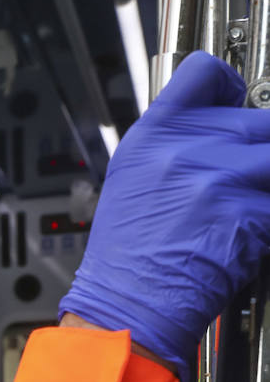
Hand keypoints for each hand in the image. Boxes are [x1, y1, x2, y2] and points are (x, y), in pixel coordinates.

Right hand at [59, 51, 269, 381]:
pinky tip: (247, 237)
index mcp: (152, 136)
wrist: (126, 307)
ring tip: (250, 207)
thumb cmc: (127, 257)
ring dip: (266, 186)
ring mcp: (217, 181)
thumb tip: (219, 134)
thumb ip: (175, 148)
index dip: (232, 87)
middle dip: (260, 154)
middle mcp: (184, 150)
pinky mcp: (245, 217)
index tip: (240, 104)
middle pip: (257, 121)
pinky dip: (266, 223)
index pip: (204, 75)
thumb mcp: (133, 182)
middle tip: (247, 179)